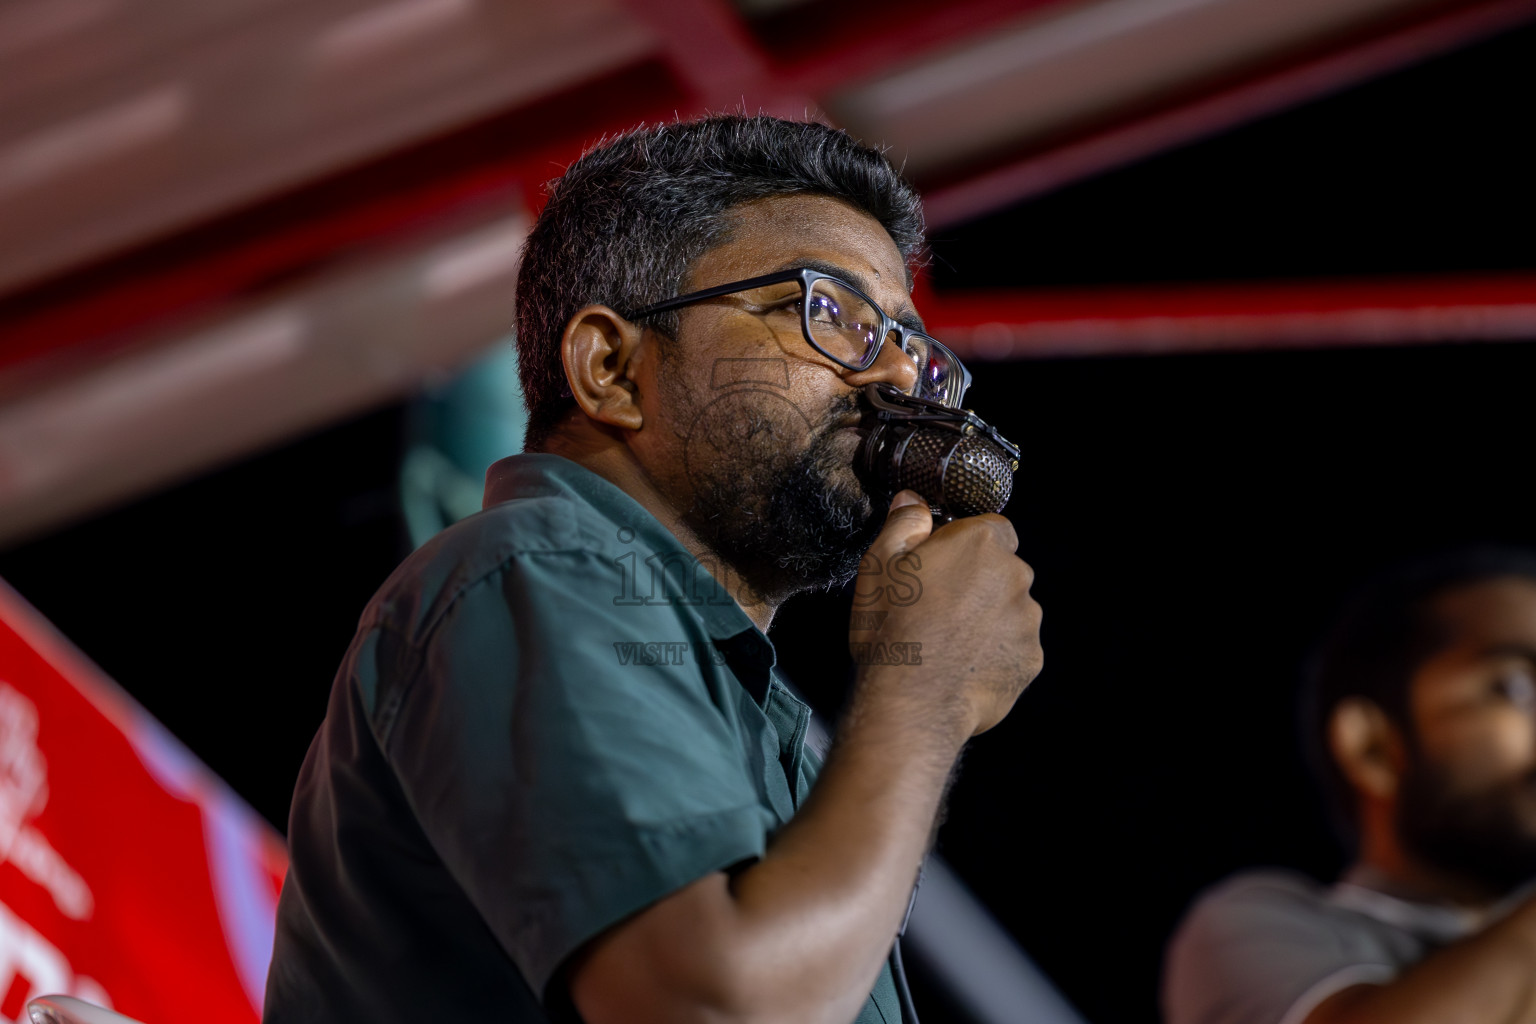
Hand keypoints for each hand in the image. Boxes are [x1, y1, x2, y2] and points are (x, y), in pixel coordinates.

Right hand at [850, 490, 1042, 738]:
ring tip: (947, 642)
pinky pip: (1014, 648)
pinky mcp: (1030, 659)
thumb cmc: (893, 629)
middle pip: (1002, 570)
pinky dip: (994, 653)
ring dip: (987, 619)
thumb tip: (913, 501)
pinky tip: (961, 665)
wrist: (912, 700)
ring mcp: (1027, 620)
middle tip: (937, 607)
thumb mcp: (880, 565)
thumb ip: (904, 524)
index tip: (941, 565)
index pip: (991, 529)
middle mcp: (1015, 576)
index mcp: (982, 543)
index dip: (965, 545)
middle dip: (977, 583)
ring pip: (1009, 610)